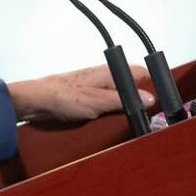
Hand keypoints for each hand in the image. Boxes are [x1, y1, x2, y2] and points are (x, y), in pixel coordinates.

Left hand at [7, 63, 156, 122]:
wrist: (36, 102)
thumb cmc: (63, 96)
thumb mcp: (99, 102)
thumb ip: (124, 100)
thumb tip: (148, 99)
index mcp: (108, 73)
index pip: (139, 72)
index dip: (152, 82)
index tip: (160, 97)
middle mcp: (102, 78)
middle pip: (128, 86)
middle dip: (136, 100)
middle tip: (143, 115)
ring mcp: (92, 88)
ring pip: (116, 97)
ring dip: (120, 109)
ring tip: (123, 122)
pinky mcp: (83, 99)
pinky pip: (103, 105)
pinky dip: (107, 113)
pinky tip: (105, 123)